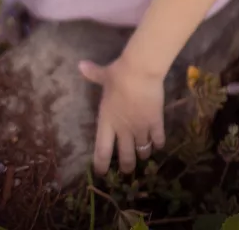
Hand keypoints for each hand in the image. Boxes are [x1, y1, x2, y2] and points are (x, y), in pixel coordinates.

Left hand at [79, 55, 165, 175]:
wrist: (140, 71)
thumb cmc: (118, 74)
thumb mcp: (104, 75)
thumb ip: (93, 74)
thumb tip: (80, 65)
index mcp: (107, 120)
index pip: (102, 149)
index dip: (101, 164)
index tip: (101, 173)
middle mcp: (123, 129)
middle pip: (125, 156)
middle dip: (126, 166)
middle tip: (126, 170)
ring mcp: (140, 128)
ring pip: (143, 150)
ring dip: (143, 154)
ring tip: (143, 155)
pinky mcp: (156, 123)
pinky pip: (158, 140)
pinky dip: (158, 144)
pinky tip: (159, 144)